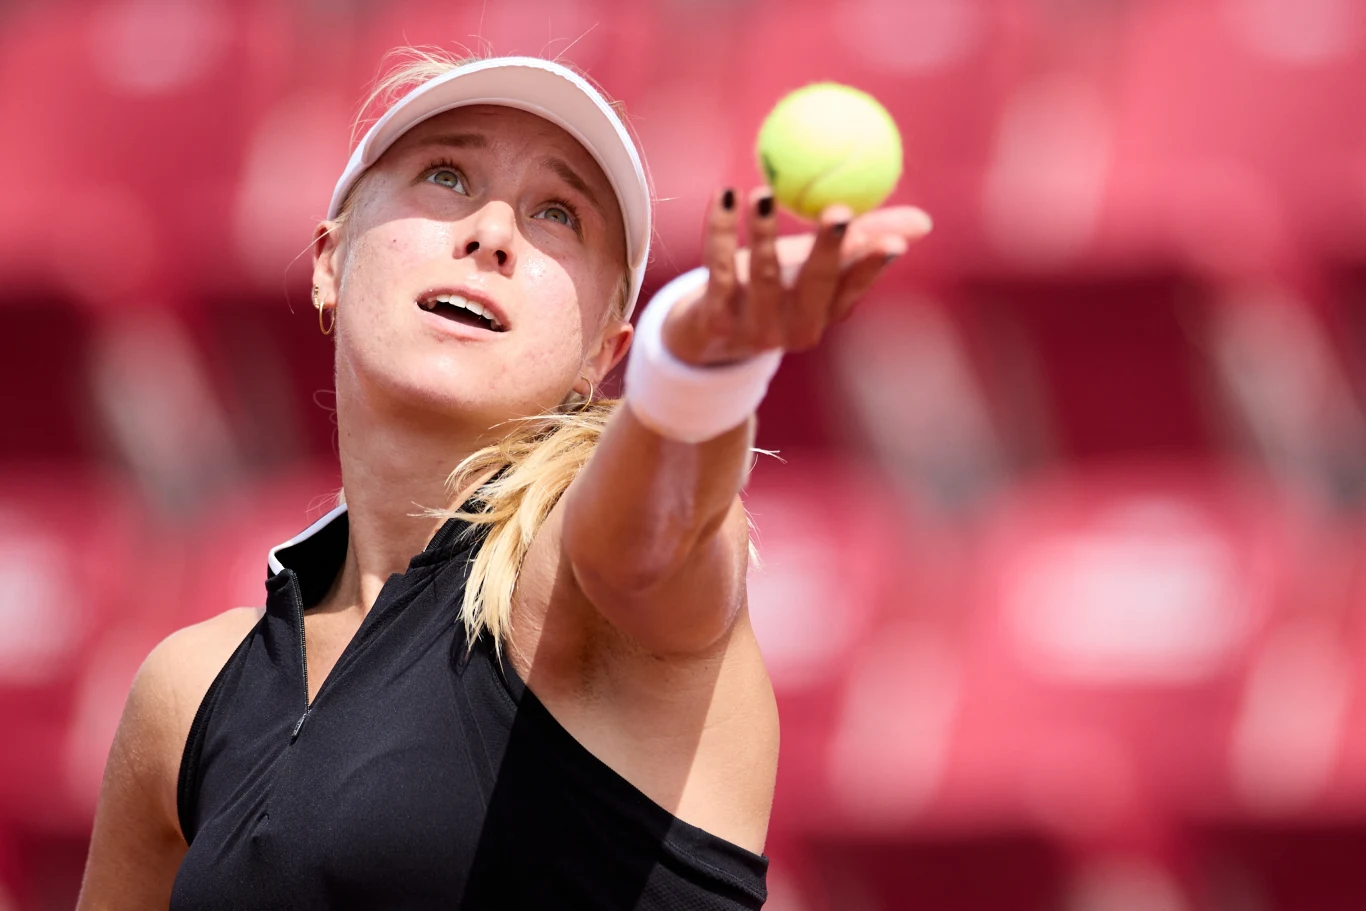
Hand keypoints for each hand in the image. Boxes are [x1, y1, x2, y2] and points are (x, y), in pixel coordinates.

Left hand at [661, 187, 931, 366]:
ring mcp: (755, 328)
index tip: (892, 240)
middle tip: (839, 211)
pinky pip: (720, 268)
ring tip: (763, 193)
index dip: (872, 266)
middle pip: (815, 286)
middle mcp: (796, 328)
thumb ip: (863, 239)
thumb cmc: (774, 285)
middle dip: (829, 250)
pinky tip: (724, 194)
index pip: (854, 288)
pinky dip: (721, 230)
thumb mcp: (816, 263)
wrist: (709, 331)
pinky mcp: (717, 319)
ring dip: (765, 233)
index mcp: (827, 313)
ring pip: (764, 276)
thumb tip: (923, 223)